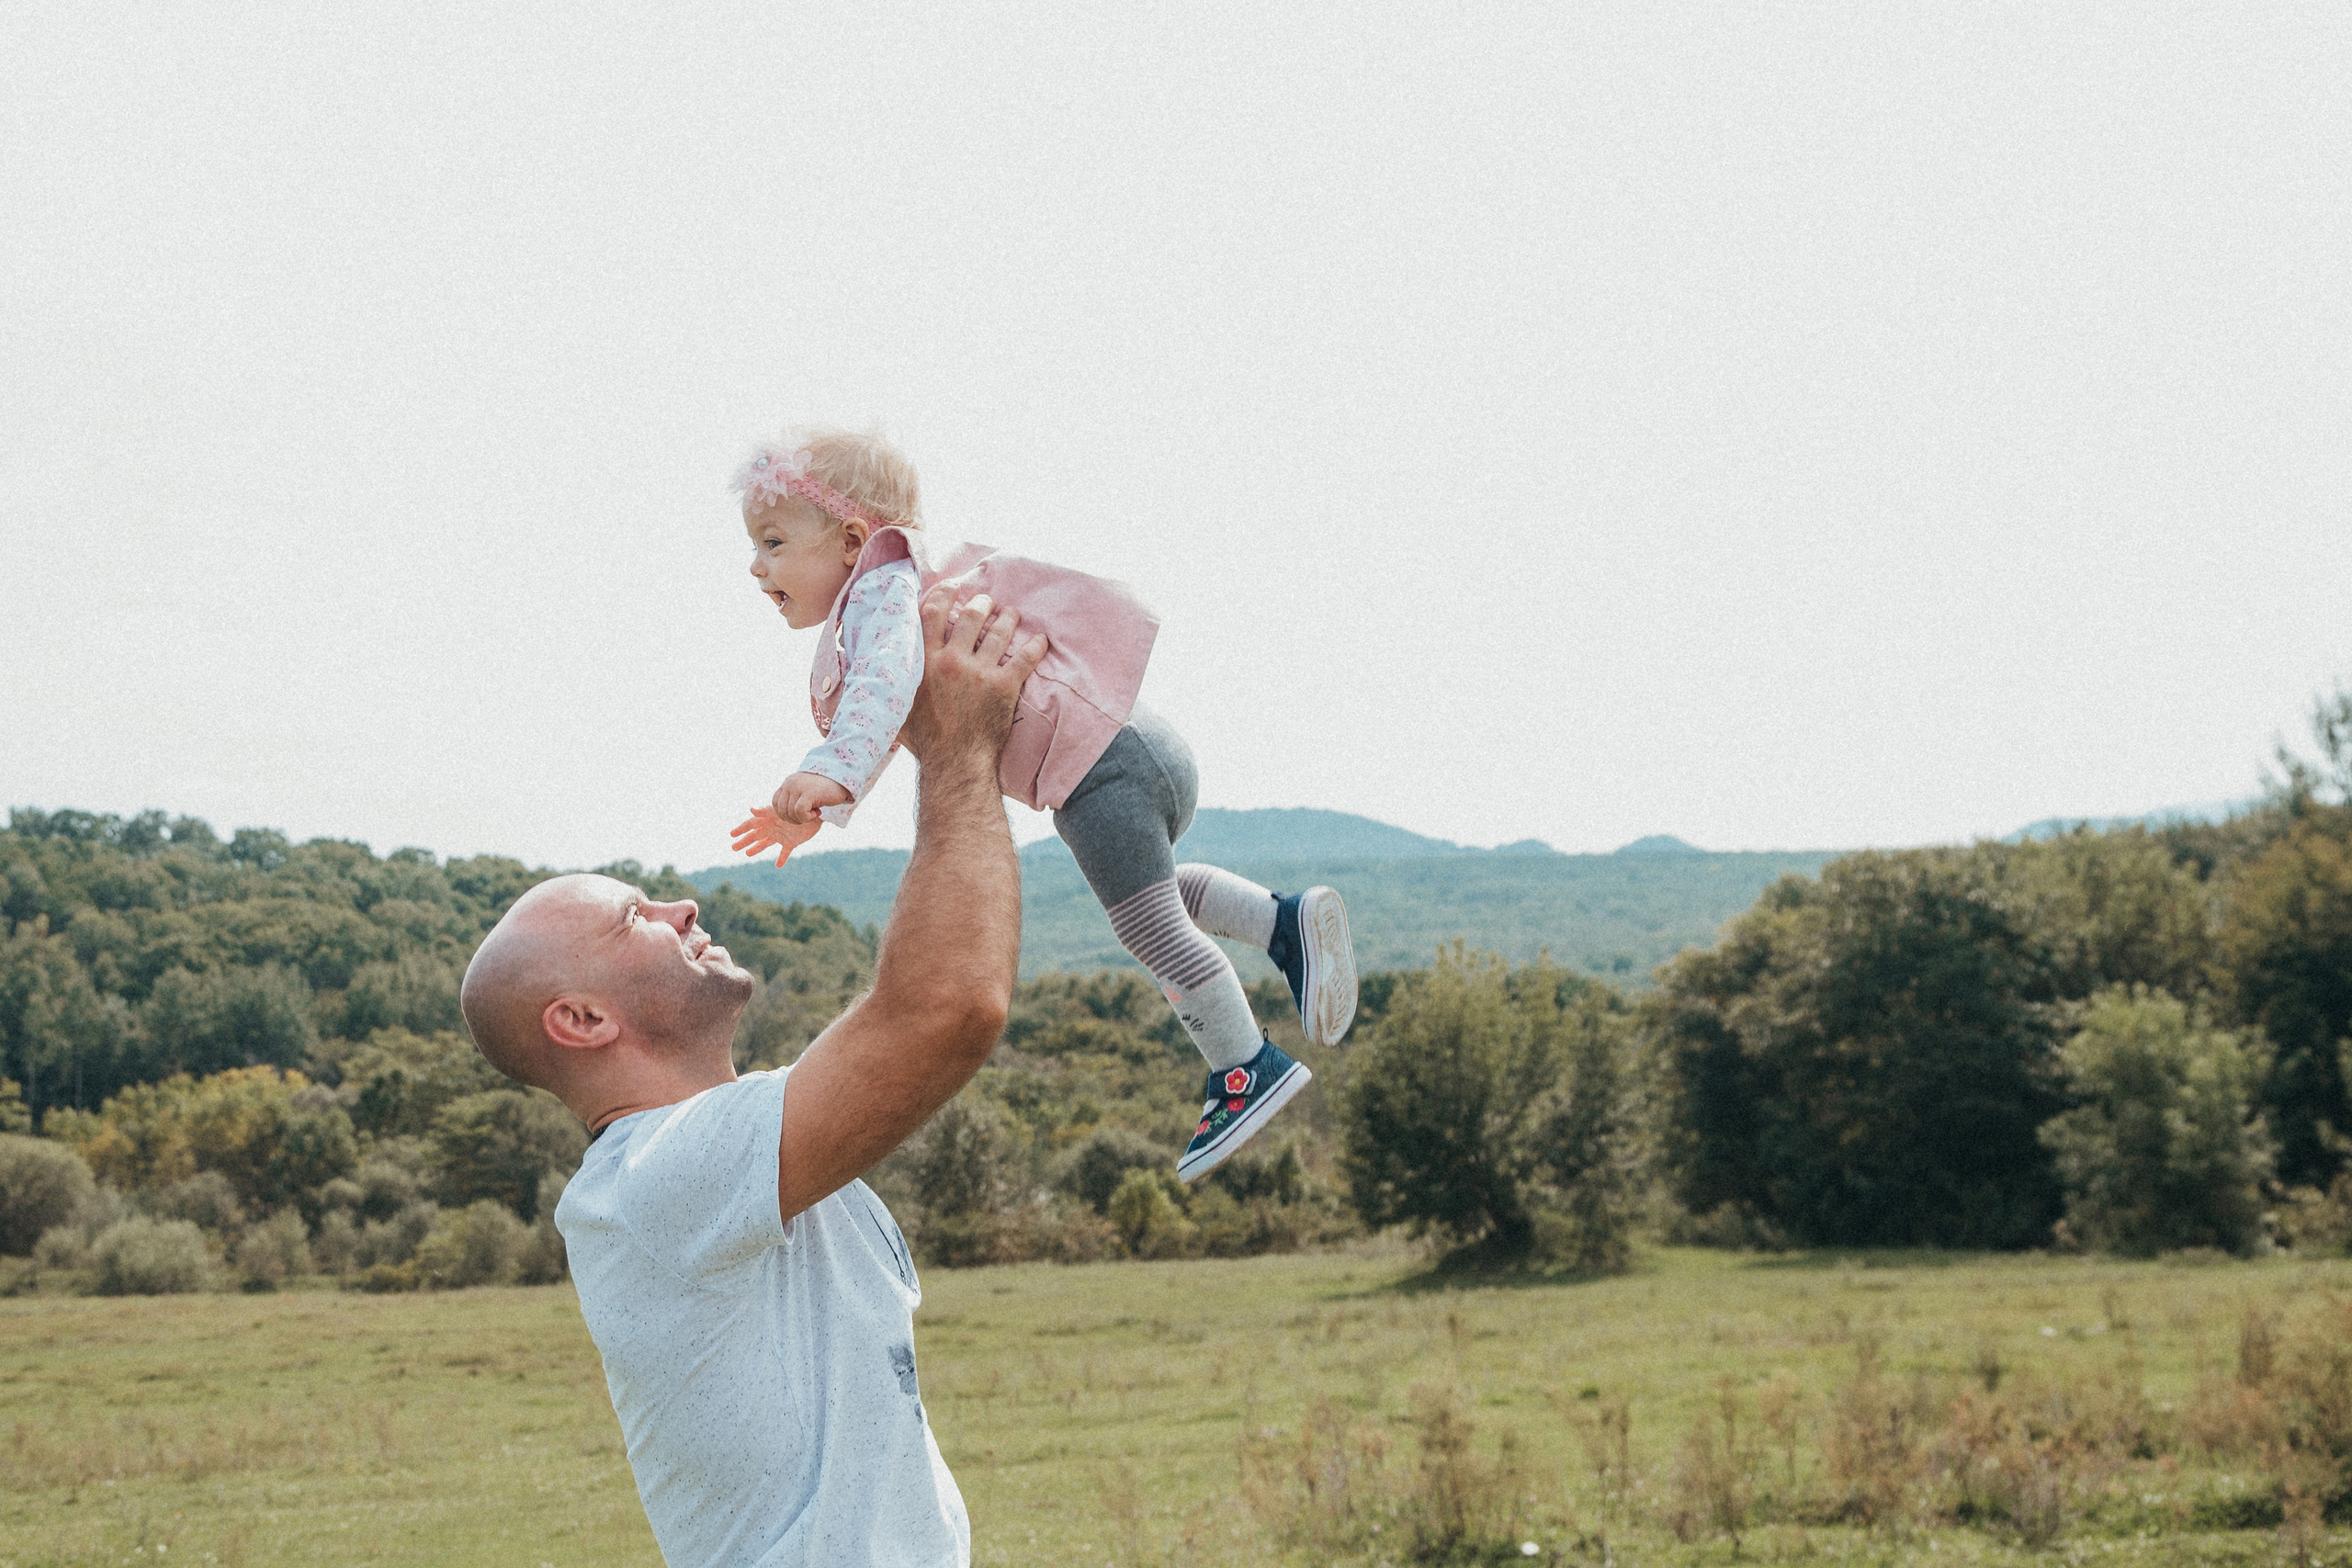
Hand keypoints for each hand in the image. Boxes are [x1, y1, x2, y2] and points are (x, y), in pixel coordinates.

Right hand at [728, 806, 823, 866]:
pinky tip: (778, 865)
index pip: (751, 824)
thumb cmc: (796, 808)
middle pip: (755, 835)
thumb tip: (751, 809)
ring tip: (748, 854)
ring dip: (756, 848)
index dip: (741, 829)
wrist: (815, 813)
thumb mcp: (779, 811)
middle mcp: (773, 827)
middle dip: (744, 841)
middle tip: (734, 847)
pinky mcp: (792, 842)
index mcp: (769, 819)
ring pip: (766, 843)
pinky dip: (782, 858)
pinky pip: (785, 852)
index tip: (731, 834)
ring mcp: (781, 835)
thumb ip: (765, 811)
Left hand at [771, 771, 852, 824]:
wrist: (843, 779)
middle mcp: (791, 783)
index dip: (784, 814)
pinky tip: (817, 813)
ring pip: (791, 813)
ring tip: (815, 813)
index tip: (797, 816)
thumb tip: (786, 817)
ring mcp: (799, 787)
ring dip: (803, 819)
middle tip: (808, 817)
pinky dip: (807, 817)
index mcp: (788, 782)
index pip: (776, 803)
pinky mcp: (808, 793)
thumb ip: (795, 798)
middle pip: (782, 811)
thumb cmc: (825, 789)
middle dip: (794, 820)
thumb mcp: (806, 792)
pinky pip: (800, 812)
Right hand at [897, 588, 1049, 765]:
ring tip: (1012, 613)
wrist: (953, 764)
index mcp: (923, 661)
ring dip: (1008, 618)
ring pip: (999, 632)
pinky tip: (1042, 640)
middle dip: (981, 603)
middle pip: (970, 616)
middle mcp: (951, 661)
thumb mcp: (894, 705)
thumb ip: (885, 682)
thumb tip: (862, 668)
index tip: (953, 587)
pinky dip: (1035, 647)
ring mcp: (979, 673)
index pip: (932, 613)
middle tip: (987, 601)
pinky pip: (1024, 659)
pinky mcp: (1003, 687)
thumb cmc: (923, 739)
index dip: (944, 595)